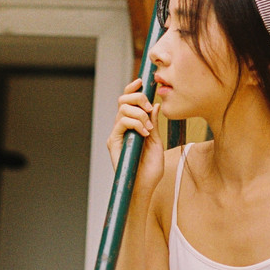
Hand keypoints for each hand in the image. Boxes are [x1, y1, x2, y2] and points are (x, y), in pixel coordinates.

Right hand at [107, 78, 164, 194]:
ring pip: (122, 109)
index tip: (142, 82)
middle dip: (138, 98)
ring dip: (139, 114)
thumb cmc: (150, 169)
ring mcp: (117, 134)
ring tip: (149, 128)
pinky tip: (144, 133)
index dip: (133, 89)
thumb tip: (155, 105)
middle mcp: (121, 128)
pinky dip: (135, 123)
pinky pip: (121, 123)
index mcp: (132, 126)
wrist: (144, 187)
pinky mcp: (113, 142)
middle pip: (123, 100)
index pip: (129, 101)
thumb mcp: (156, 142)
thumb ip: (154, 123)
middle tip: (149, 108)